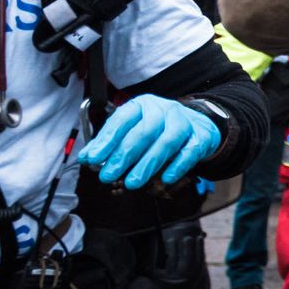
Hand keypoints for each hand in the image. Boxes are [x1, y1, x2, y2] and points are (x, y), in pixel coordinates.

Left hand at [79, 96, 221, 189]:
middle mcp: (163, 110)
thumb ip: (109, 143)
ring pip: (167, 142)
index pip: (122, 120)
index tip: (93, 159)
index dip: (107, 140)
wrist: (196, 124)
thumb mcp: (131, 129)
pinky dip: (177, 166)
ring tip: (132, 183)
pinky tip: (166, 178)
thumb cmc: (157, 129)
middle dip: (124, 155)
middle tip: (108, 175)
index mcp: (142, 105)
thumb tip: (87, 158)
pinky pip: (189, 152)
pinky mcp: (201, 136)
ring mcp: (184, 122)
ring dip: (148, 164)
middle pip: (144, 131)